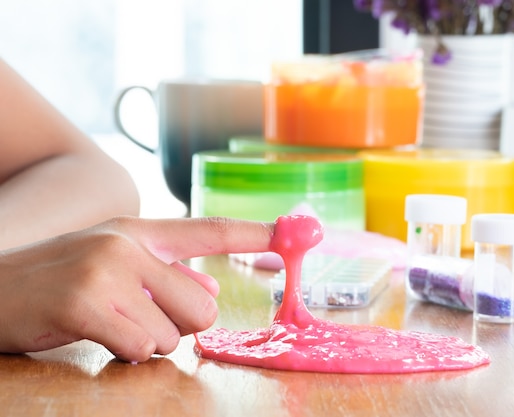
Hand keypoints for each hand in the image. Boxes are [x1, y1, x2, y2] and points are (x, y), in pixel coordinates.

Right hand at [0, 216, 272, 361]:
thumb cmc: (60, 280)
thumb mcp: (114, 263)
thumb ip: (166, 275)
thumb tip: (211, 293)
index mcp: (139, 232)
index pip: (207, 230)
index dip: (252, 233)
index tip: (288, 233)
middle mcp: (128, 244)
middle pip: (202, 306)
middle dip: (180, 324)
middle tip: (140, 317)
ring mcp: (106, 271)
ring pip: (172, 333)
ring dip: (147, 341)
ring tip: (108, 322)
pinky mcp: (85, 303)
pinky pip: (140, 347)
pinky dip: (124, 351)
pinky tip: (93, 333)